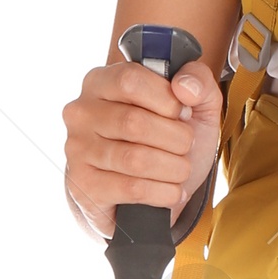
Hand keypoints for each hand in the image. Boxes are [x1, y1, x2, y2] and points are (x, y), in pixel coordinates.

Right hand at [62, 56, 221, 239]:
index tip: (184, 113)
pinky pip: (132, 188)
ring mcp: (78, 150)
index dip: (167, 100)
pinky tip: (172, 190)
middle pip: (133, 122)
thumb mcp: (194, 106)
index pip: (130, 80)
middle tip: (185, 146)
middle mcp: (82, 113)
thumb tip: (185, 86)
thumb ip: (199, 81)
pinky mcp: (84, 186)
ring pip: (135, 159)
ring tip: (181, 169)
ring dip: (173, 168)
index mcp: (102, 82)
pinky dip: (163, 192)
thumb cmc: (165, 143)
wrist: (143, 198)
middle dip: (175, 138)